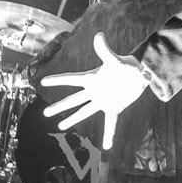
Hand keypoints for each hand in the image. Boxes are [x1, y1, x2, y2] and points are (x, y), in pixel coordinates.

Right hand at [40, 32, 147, 149]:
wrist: (140, 74)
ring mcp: (103, 100)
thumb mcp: (115, 59)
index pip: (71, 79)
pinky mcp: (114, 107)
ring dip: (73, 119)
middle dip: (59, 107)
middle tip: (45, 113)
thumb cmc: (127, 65)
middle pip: (73, 100)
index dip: (57, 80)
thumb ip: (105, 50)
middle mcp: (94, 91)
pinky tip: (107, 146)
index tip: (42, 82)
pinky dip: (109, 134)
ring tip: (60, 127)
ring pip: (84, 112)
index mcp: (92, 78)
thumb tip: (99, 36)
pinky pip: (110, 123)